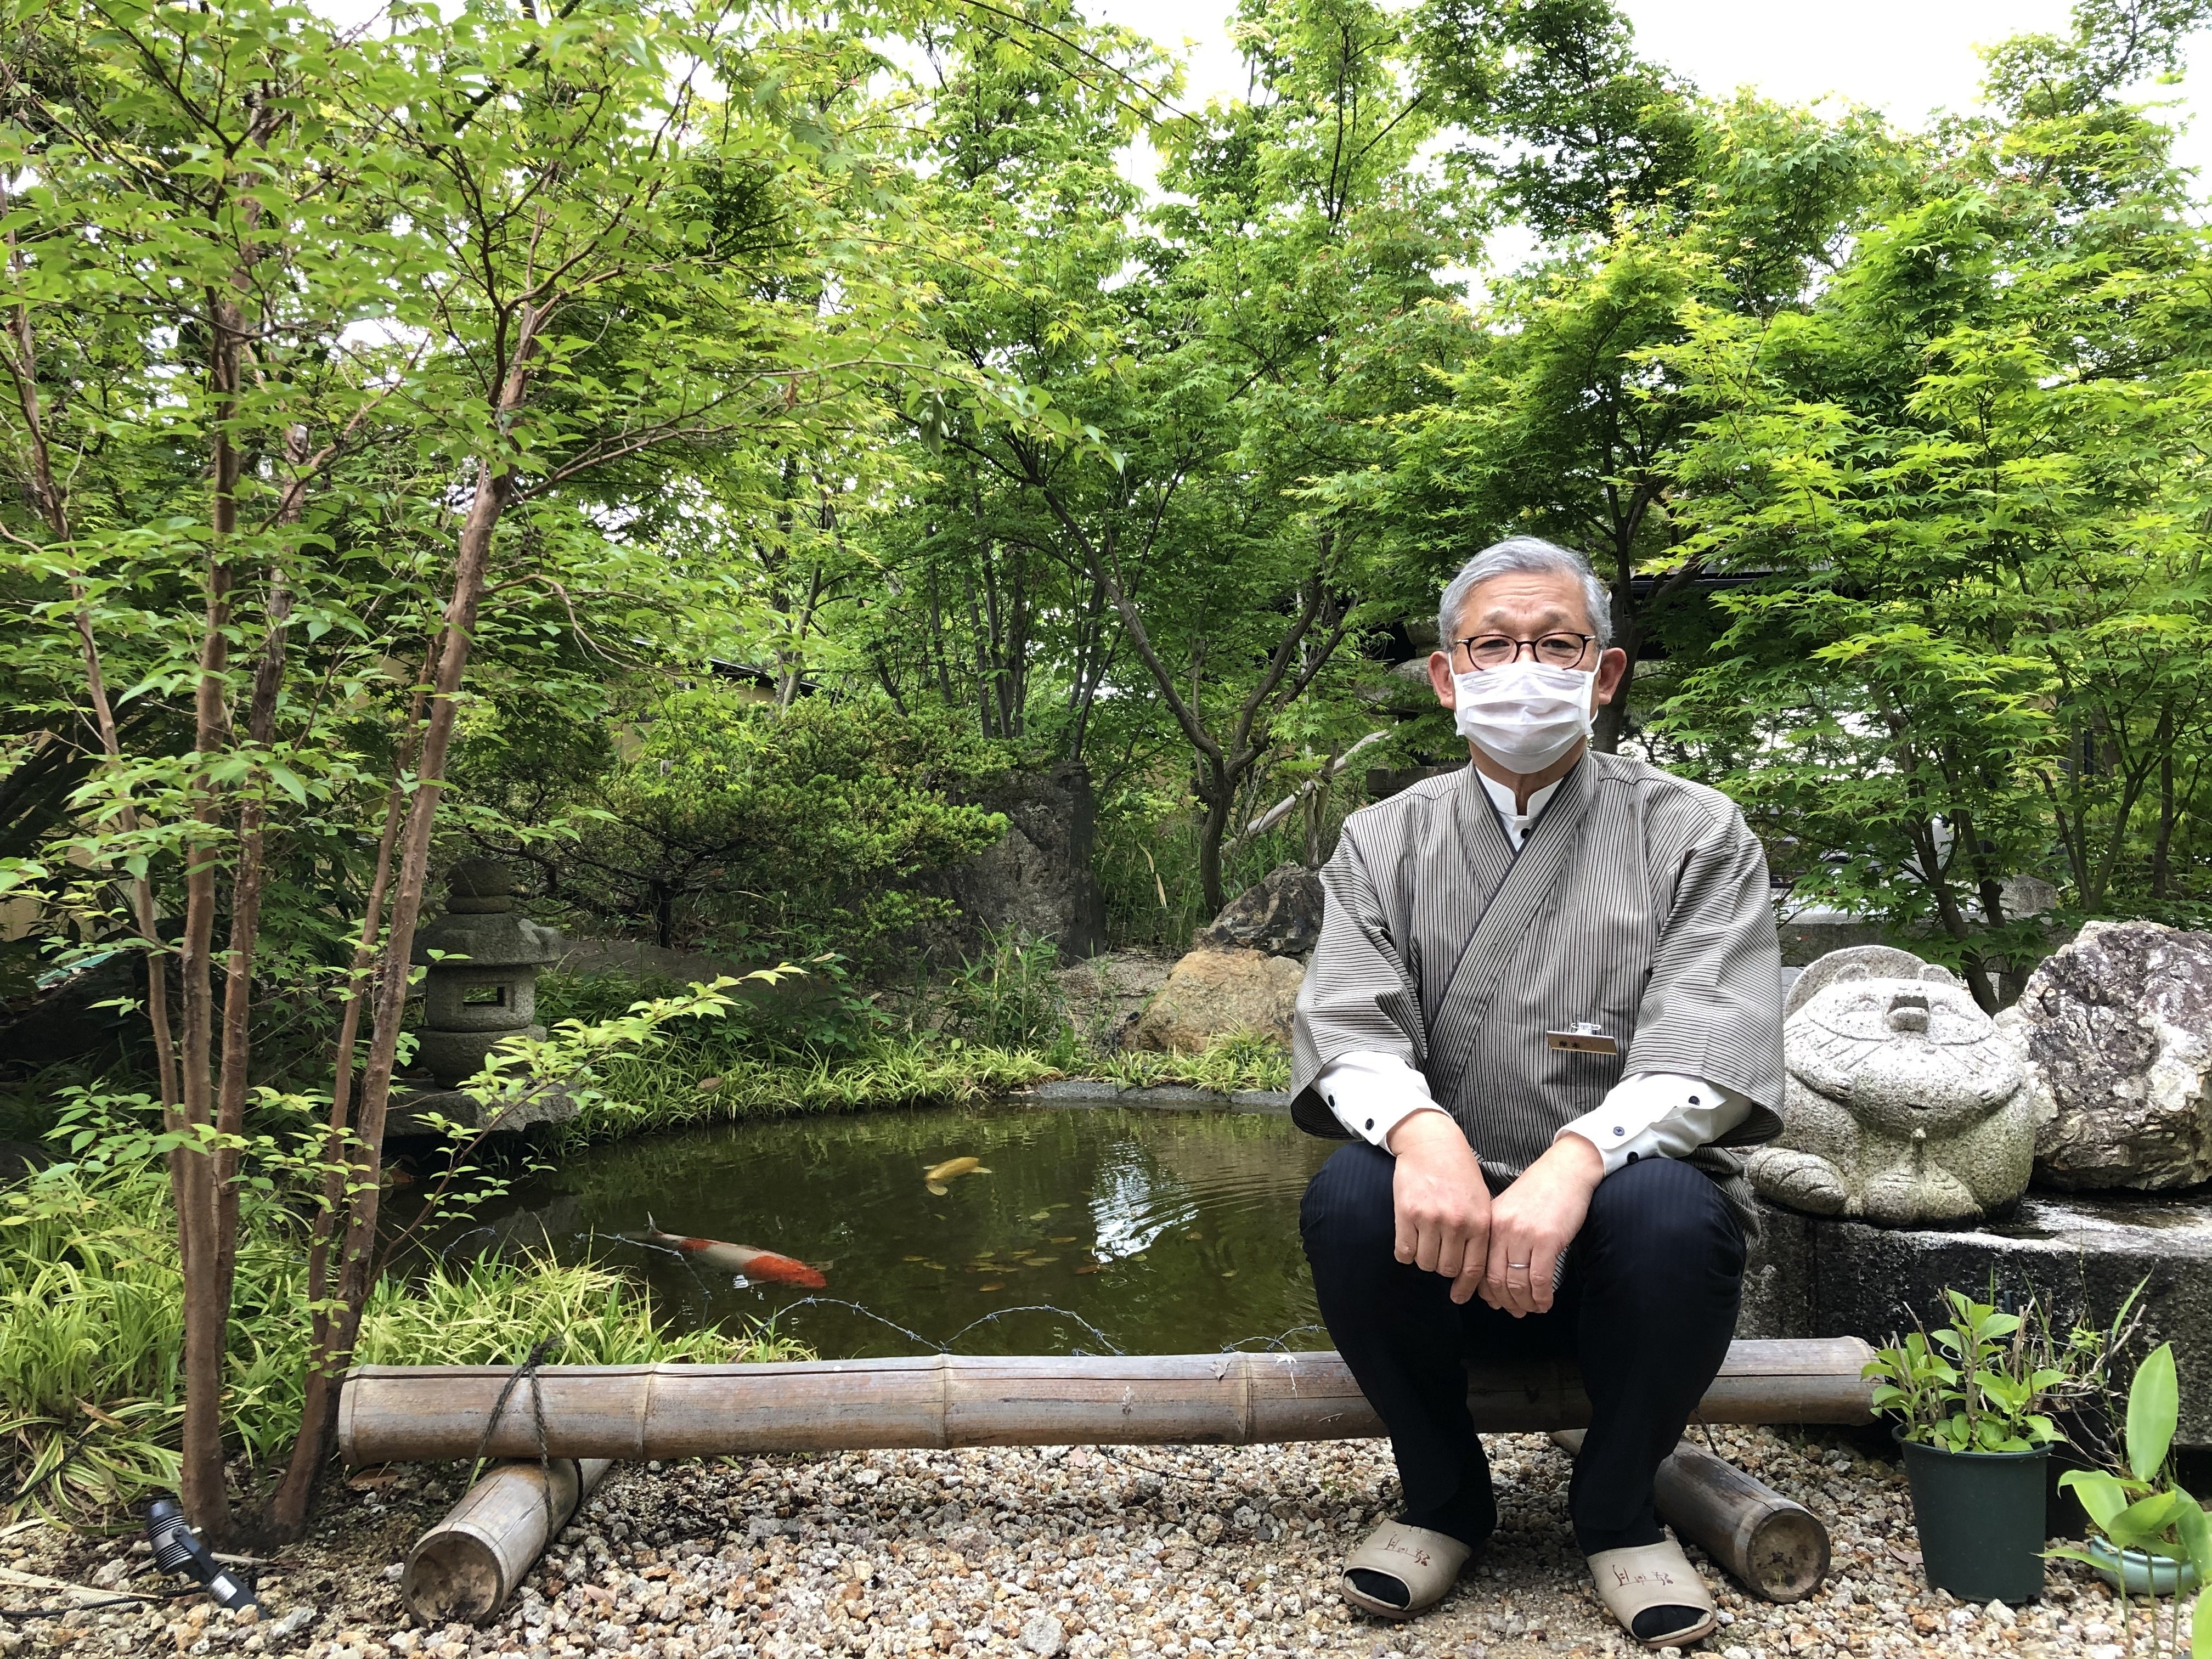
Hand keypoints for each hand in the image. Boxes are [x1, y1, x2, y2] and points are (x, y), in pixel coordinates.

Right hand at [1388, 1110, 1491, 1304]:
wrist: (1431, 1143)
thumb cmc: (1459, 1172)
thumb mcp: (1481, 1201)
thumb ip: (1479, 1232)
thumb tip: (1474, 1270)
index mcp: (1479, 1222)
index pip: (1474, 1269)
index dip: (1465, 1289)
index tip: (1458, 1297)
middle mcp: (1456, 1223)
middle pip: (1446, 1269)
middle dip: (1442, 1268)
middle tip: (1438, 1255)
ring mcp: (1430, 1219)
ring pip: (1424, 1263)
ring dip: (1423, 1259)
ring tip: (1424, 1242)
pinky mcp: (1406, 1213)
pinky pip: (1403, 1251)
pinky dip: (1405, 1252)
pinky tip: (1409, 1240)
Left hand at [1482, 1135, 1602, 1316]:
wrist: (1566, 1170)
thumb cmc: (1540, 1191)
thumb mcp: (1508, 1208)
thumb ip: (1499, 1235)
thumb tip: (1494, 1272)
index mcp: (1490, 1223)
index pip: (1479, 1267)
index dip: (1485, 1291)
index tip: (1493, 1303)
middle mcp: (1502, 1230)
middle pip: (1495, 1279)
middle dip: (1504, 1302)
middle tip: (1514, 1312)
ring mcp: (1524, 1235)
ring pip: (1516, 1283)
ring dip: (1524, 1303)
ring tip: (1532, 1309)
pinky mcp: (1547, 1239)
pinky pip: (1539, 1279)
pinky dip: (1541, 1297)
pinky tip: (1545, 1302)